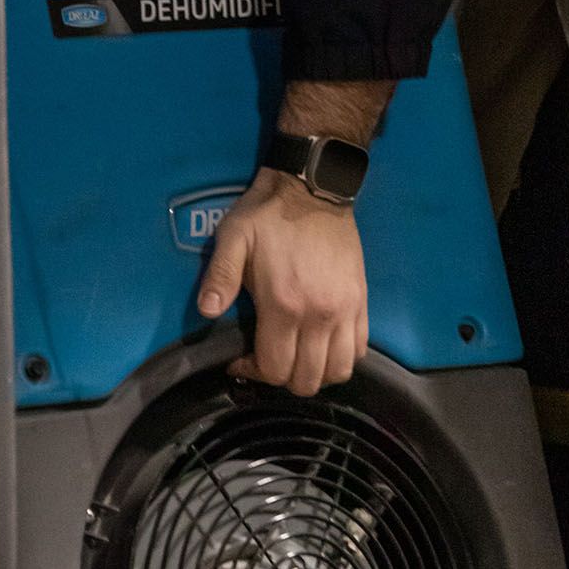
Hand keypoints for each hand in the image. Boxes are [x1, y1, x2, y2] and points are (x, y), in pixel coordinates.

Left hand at [196, 168, 368, 396]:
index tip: (241, 359)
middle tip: (268, 357)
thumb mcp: (234, 237)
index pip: (275, 369)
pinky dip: (342, 358)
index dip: (254, 372)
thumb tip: (207, 311)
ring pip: (339, 372)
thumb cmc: (268, 214)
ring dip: (316, 374)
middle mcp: (319, 315)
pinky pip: (360, 349)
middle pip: (307, 380)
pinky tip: (323, 345)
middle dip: (283, 379)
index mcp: (284, 304)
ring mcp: (345, 310)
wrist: (313, 188)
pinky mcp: (361, 301)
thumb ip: (220, 276)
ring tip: (297, 356)